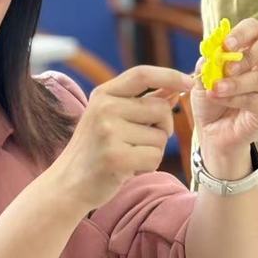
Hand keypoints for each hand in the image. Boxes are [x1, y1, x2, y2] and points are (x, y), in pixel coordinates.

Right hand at [51, 65, 192, 213]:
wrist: (68, 183)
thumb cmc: (96, 148)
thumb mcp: (112, 117)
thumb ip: (144, 101)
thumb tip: (176, 88)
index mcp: (103, 94)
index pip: (142, 74)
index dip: (169, 76)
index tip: (189, 82)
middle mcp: (105, 108)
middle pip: (160, 109)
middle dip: (162, 127)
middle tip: (141, 140)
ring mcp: (108, 132)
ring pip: (160, 136)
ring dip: (153, 150)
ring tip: (129, 155)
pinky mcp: (116, 157)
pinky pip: (155, 157)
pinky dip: (149, 165)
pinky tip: (128, 168)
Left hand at [191, 18, 257, 159]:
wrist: (212, 130)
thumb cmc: (210, 98)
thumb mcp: (202, 78)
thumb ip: (207, 63)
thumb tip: (212, 51)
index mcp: (248, 49)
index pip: (254, 29)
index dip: (242, 33)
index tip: (225, 45)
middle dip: (248, 54)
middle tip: (228, 67)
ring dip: (235, 83)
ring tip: (216, 89)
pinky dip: (236, 99)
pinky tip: (222, 100)